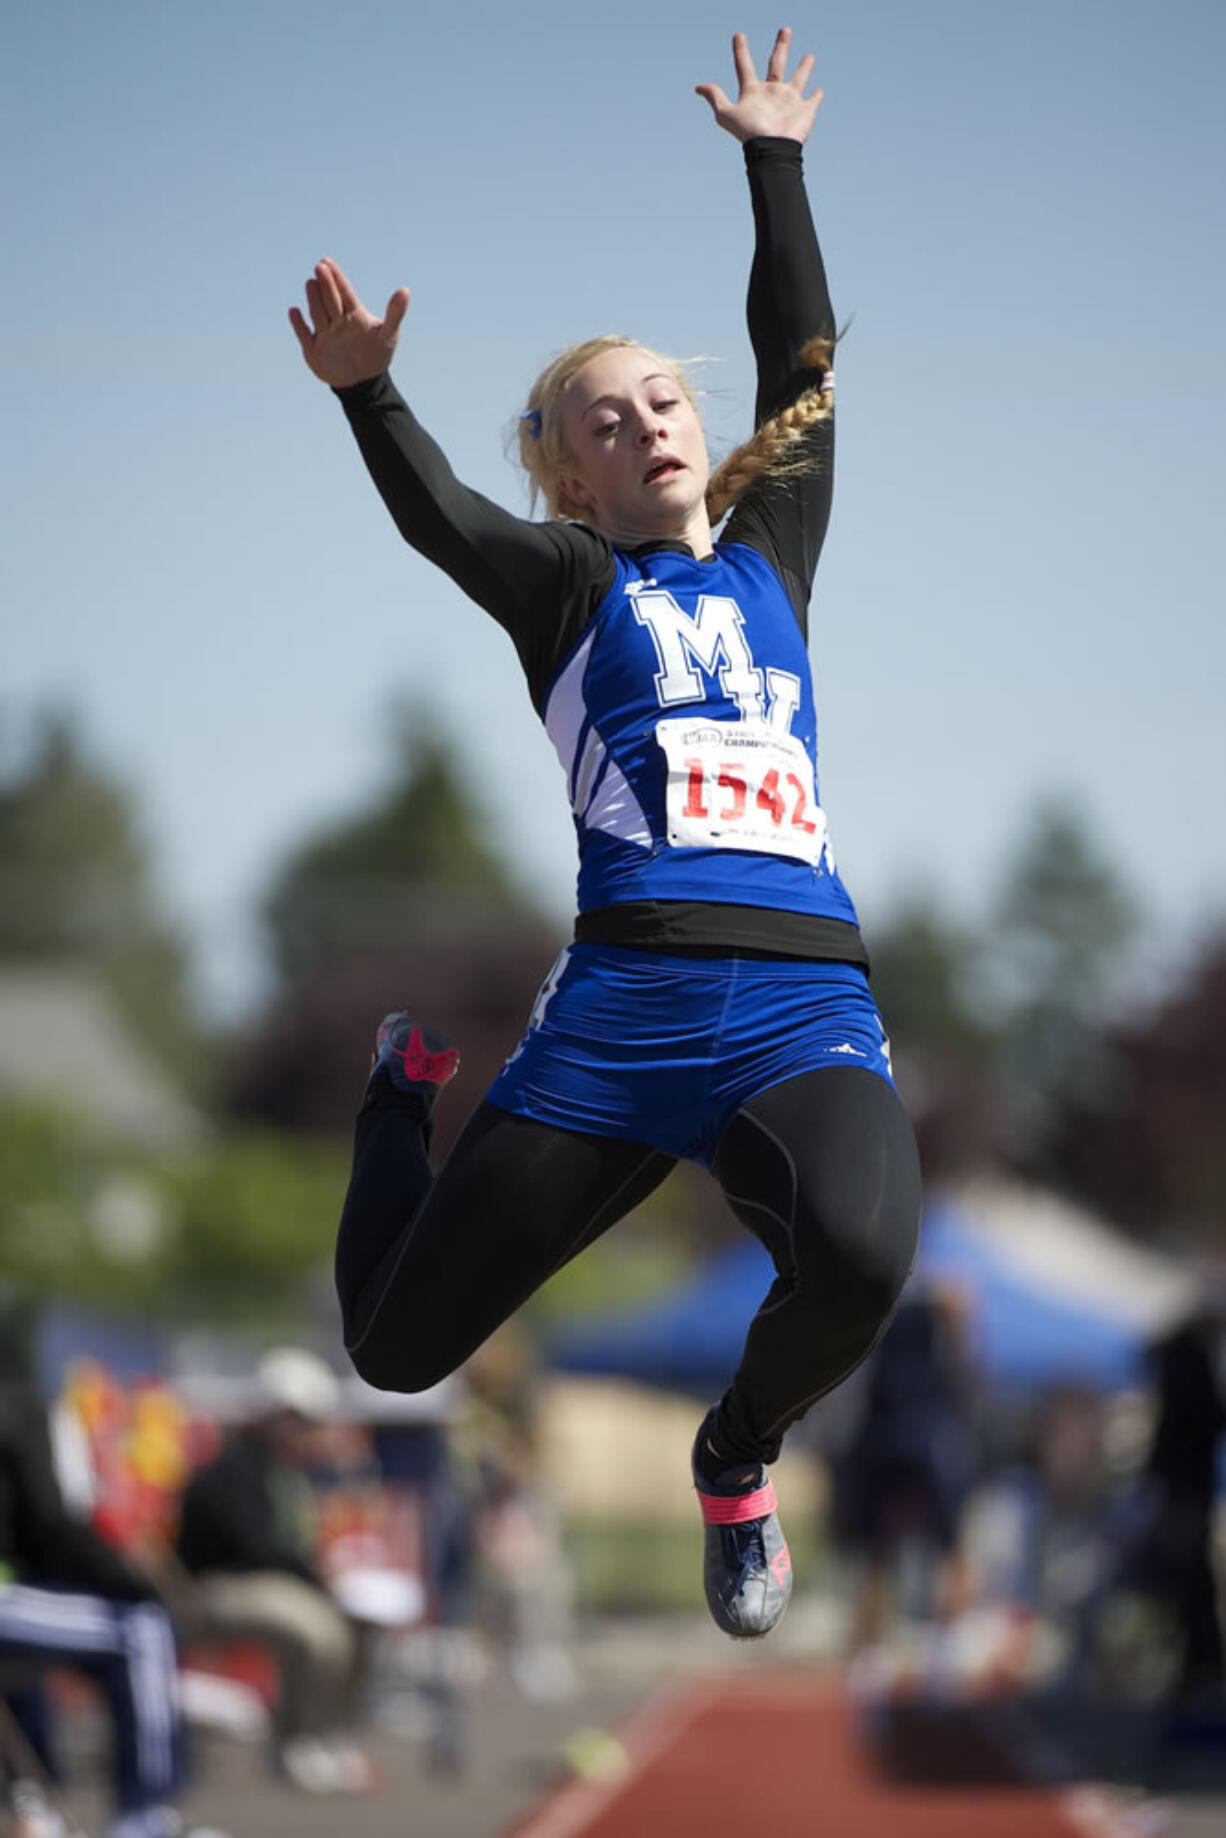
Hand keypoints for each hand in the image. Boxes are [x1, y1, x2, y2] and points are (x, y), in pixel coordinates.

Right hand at [288, 257, 409, 386]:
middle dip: (326, 284)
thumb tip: (405, 290)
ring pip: (318, 313)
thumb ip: (395, 313)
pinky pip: (304, 334)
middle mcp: (337, 320)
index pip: (344, 292)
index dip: (337, 277)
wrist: (363, 382)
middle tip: (320, 267)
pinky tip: (294, 311)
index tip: (328, 262)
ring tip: (311, 283)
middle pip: (330, 299)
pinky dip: (298, 324)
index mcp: (354, 313)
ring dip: (314, 299)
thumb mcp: (389, 334)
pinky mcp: (313, 349)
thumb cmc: (376, 354)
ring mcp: (324, 334)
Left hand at [696, 27, 822, 144]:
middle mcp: (771, 94)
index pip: (745, 67)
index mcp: (753, 92)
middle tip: (784, 30)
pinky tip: (819, 91)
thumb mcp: (726, 114)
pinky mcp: (805, 111)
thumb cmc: (749, 133)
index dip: (740, 51)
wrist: (773, 150)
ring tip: (809, 56)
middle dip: (781, 46)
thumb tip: (698, 87)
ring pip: (799, 78)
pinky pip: (813, 101)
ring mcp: (789, 102)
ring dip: (805, 67)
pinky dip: (817, 97)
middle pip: (777, 63)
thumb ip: (715, 97)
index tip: (738, 35)